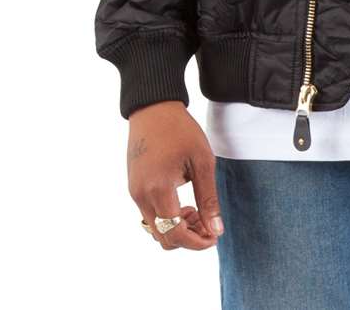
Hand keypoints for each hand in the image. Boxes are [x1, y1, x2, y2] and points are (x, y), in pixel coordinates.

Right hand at [127, 100, 223, 249]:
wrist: (153, 108)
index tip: (214, 235)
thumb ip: (208, 198)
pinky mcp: (133, 187)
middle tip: (206, 221)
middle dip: (188, 237)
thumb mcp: (202, 161)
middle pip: (163, 237)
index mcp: (158, 189)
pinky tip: (182, 202)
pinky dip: (166, 217)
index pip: (175, 234)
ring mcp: (134, 192)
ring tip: (195, 209)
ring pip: (155, 229)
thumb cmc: (180, 130)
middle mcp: (141, 196)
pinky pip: (149, 215)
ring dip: (176, 228)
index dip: (197, 242)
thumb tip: (216, 230)